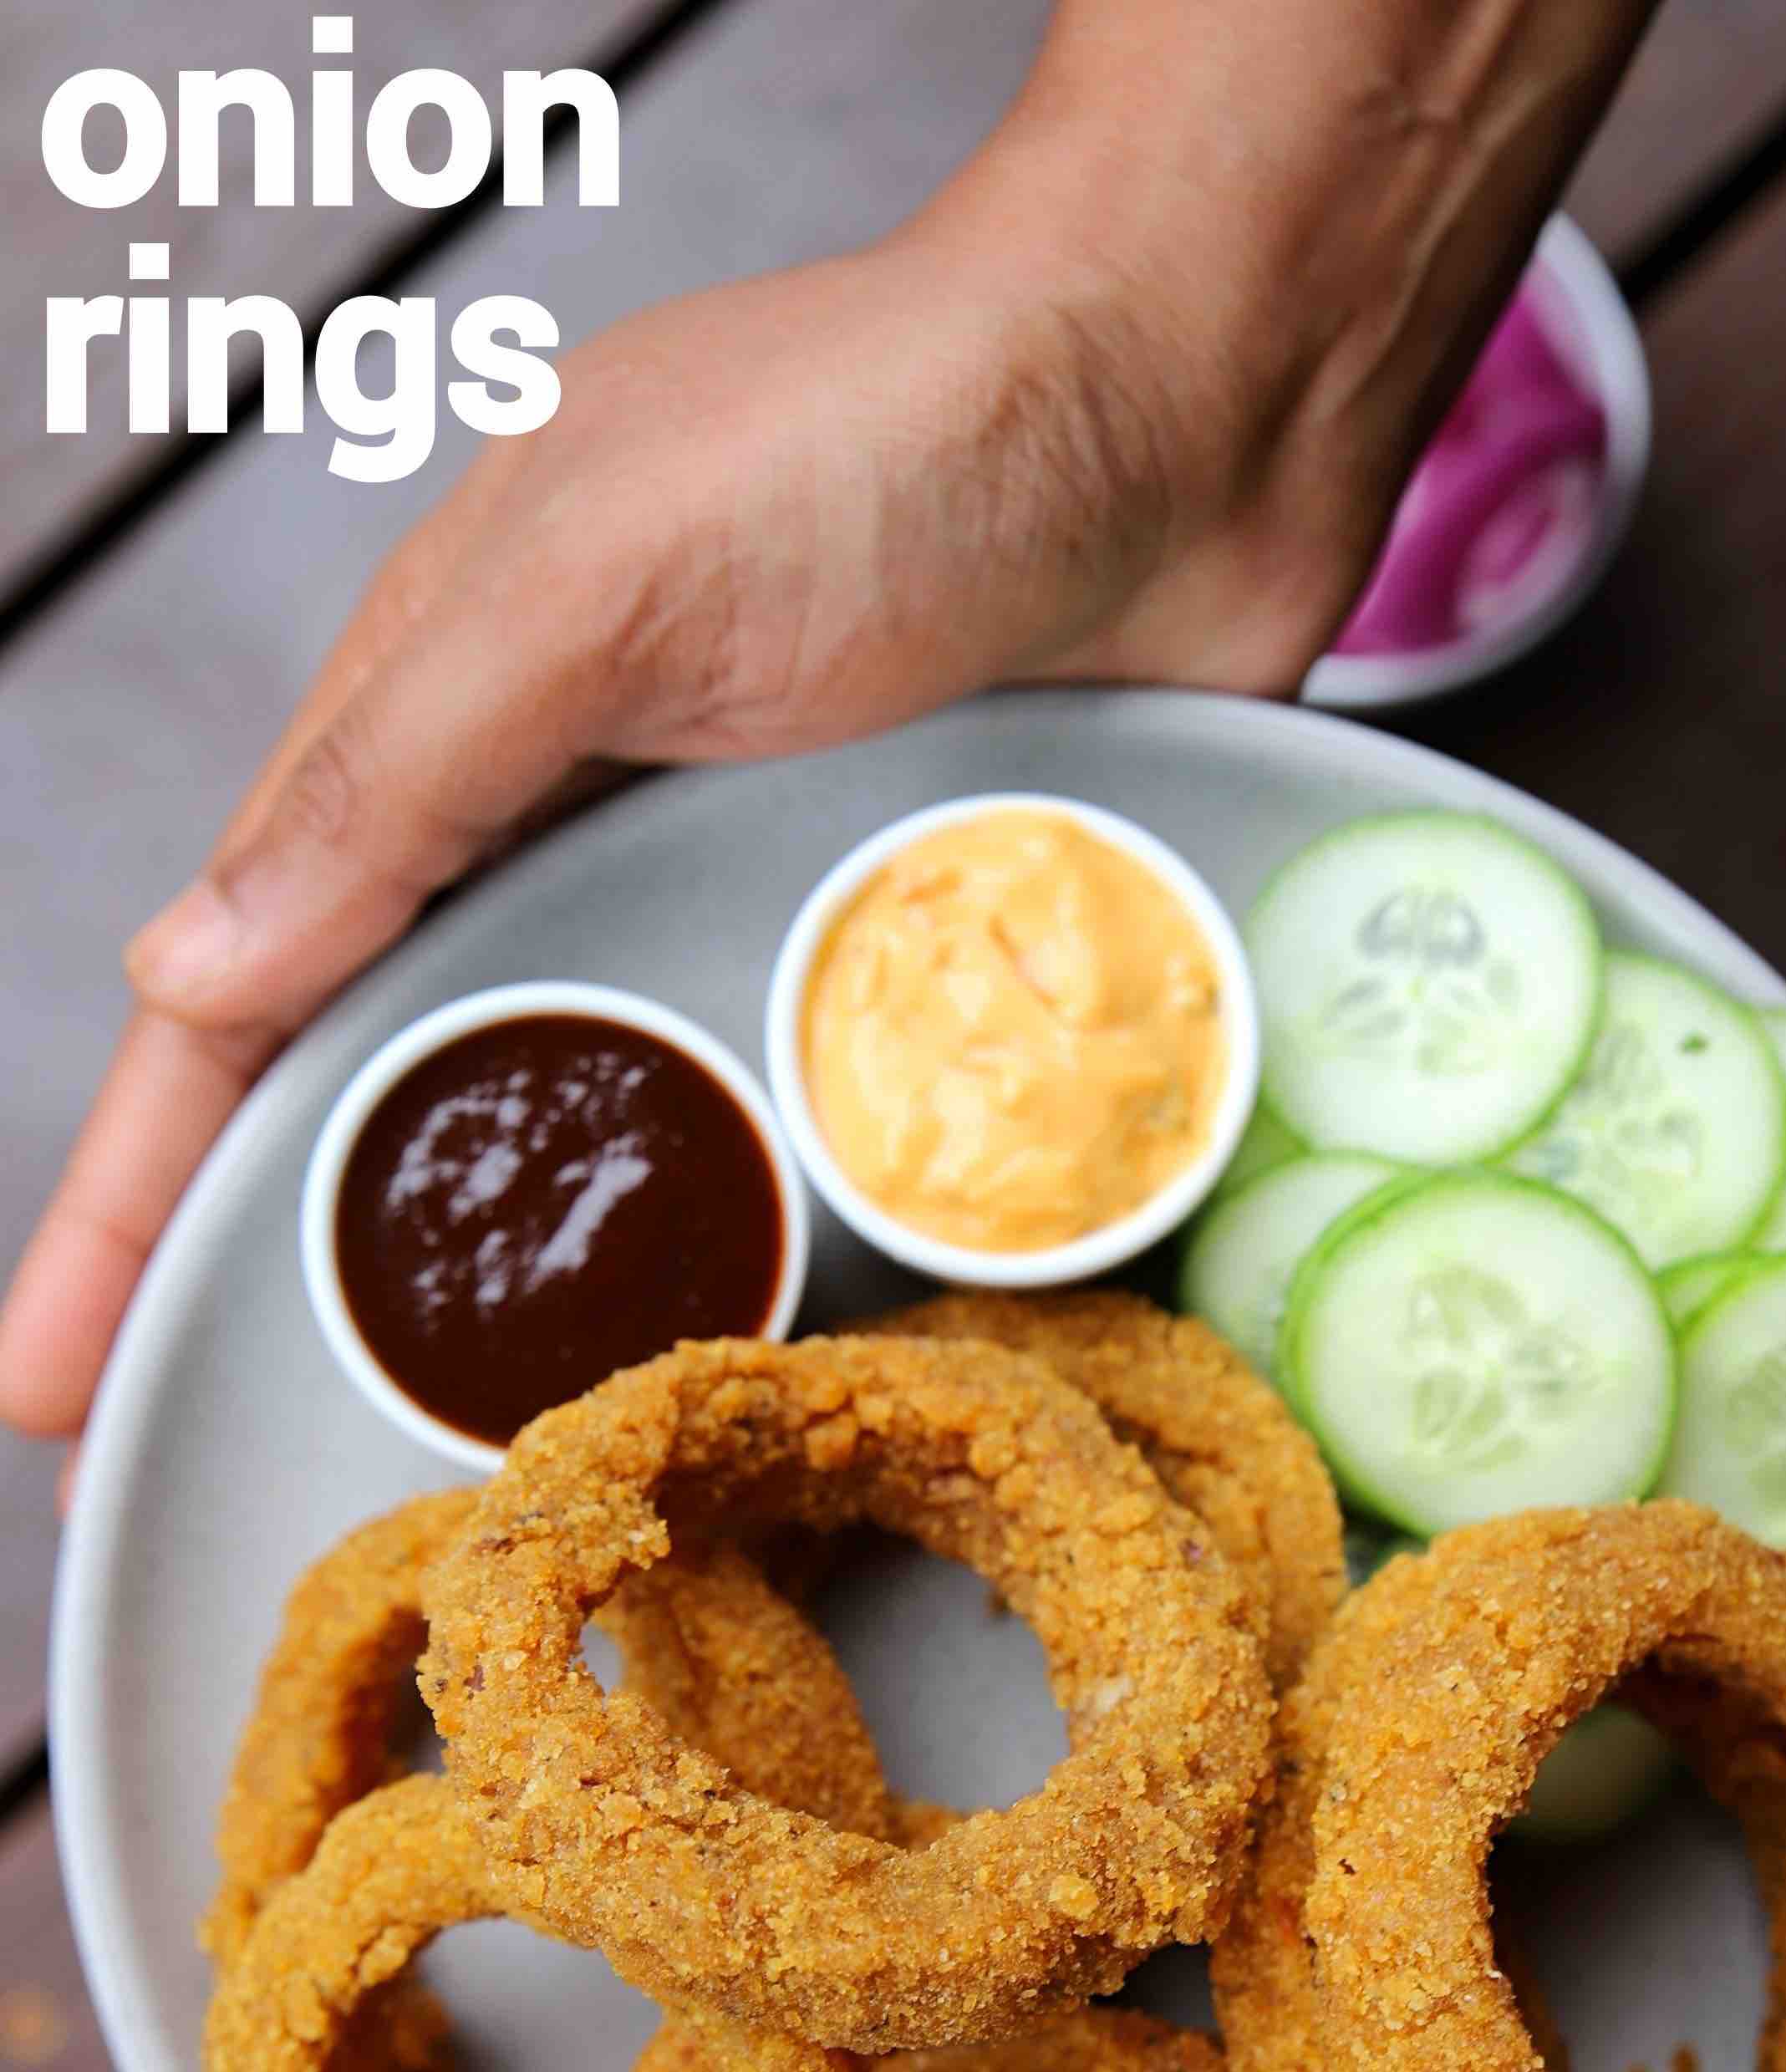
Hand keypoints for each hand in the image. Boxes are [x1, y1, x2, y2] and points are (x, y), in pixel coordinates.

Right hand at [0, 0, 1662, 1449]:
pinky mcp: (885, 961)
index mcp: (442, 726)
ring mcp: (727, 905)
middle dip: (276, 1282)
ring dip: (489, 1293)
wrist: (1190, 400)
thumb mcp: (602, 572)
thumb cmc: (892, 430)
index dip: (133, 1191)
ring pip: (568, 1136)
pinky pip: (774, 1132)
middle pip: (377, 1096)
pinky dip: (720, 1240)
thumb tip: (187, 974)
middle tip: (220, 1470)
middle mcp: (565, 836)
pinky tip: (696, 1368)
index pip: (237, 997)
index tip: (47, 1372)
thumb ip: (402, 773)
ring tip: (429, 1476)